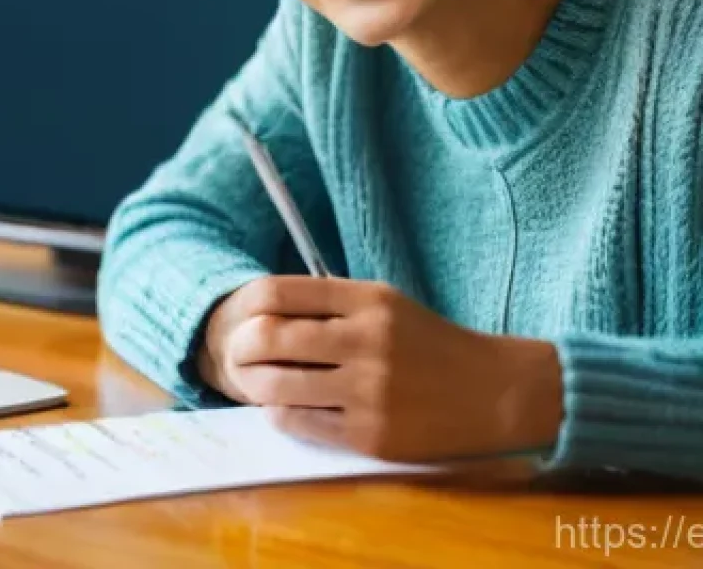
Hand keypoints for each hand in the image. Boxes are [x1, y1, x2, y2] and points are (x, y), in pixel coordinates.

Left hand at [197, 275, 562, 462]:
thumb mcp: (386, 303)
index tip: (243, 317)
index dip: (251, 305)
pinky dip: (281, 415)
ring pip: (280, 386)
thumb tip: (264, 308)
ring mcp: (369, 390)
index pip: (282, 291)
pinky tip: (281, 408)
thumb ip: (332, 302)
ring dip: (255, 385)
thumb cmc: (429, 343)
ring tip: (252, 383)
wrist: (492, 393)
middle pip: (273, 337)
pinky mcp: (372, 435)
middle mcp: (367, 340)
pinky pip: (303, 424)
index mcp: (368, 300)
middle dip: (242, 348)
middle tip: (235, 355)